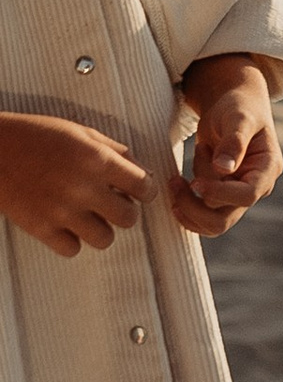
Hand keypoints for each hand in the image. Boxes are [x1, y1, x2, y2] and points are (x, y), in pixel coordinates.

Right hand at [0, 112, 149, 256]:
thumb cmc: (38, 135)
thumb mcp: (81, 132)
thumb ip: (116, 152)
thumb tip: (144, 174)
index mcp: (97, 159)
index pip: (144, 186)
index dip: (145, 190)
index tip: (137, 191)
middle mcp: (83, 187)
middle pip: (129, 219)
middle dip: (124, 211)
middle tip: (111, 203)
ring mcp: (61, 211)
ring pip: (104, 240)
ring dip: (100, 229)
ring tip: (88, 216)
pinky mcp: (40, 228)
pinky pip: (72, 250)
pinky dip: (71, 240)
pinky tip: (65, 224)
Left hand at [174, 56, 282, 238]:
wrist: (232, 104)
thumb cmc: (238, 106)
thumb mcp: (238, 118)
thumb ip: (234, 142)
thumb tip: (224, 169)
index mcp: (267, 169)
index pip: (247, 196)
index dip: (219, 193)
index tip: (194, 182)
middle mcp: (256, 188)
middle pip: (224, 219)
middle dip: (195, 206)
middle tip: (175, 182)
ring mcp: (237, 195)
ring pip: (210, 222)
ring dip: (187, 206)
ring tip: (175, 178)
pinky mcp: (221, 196)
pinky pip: (201, 216)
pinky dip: (185, 206)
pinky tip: (177, 183)